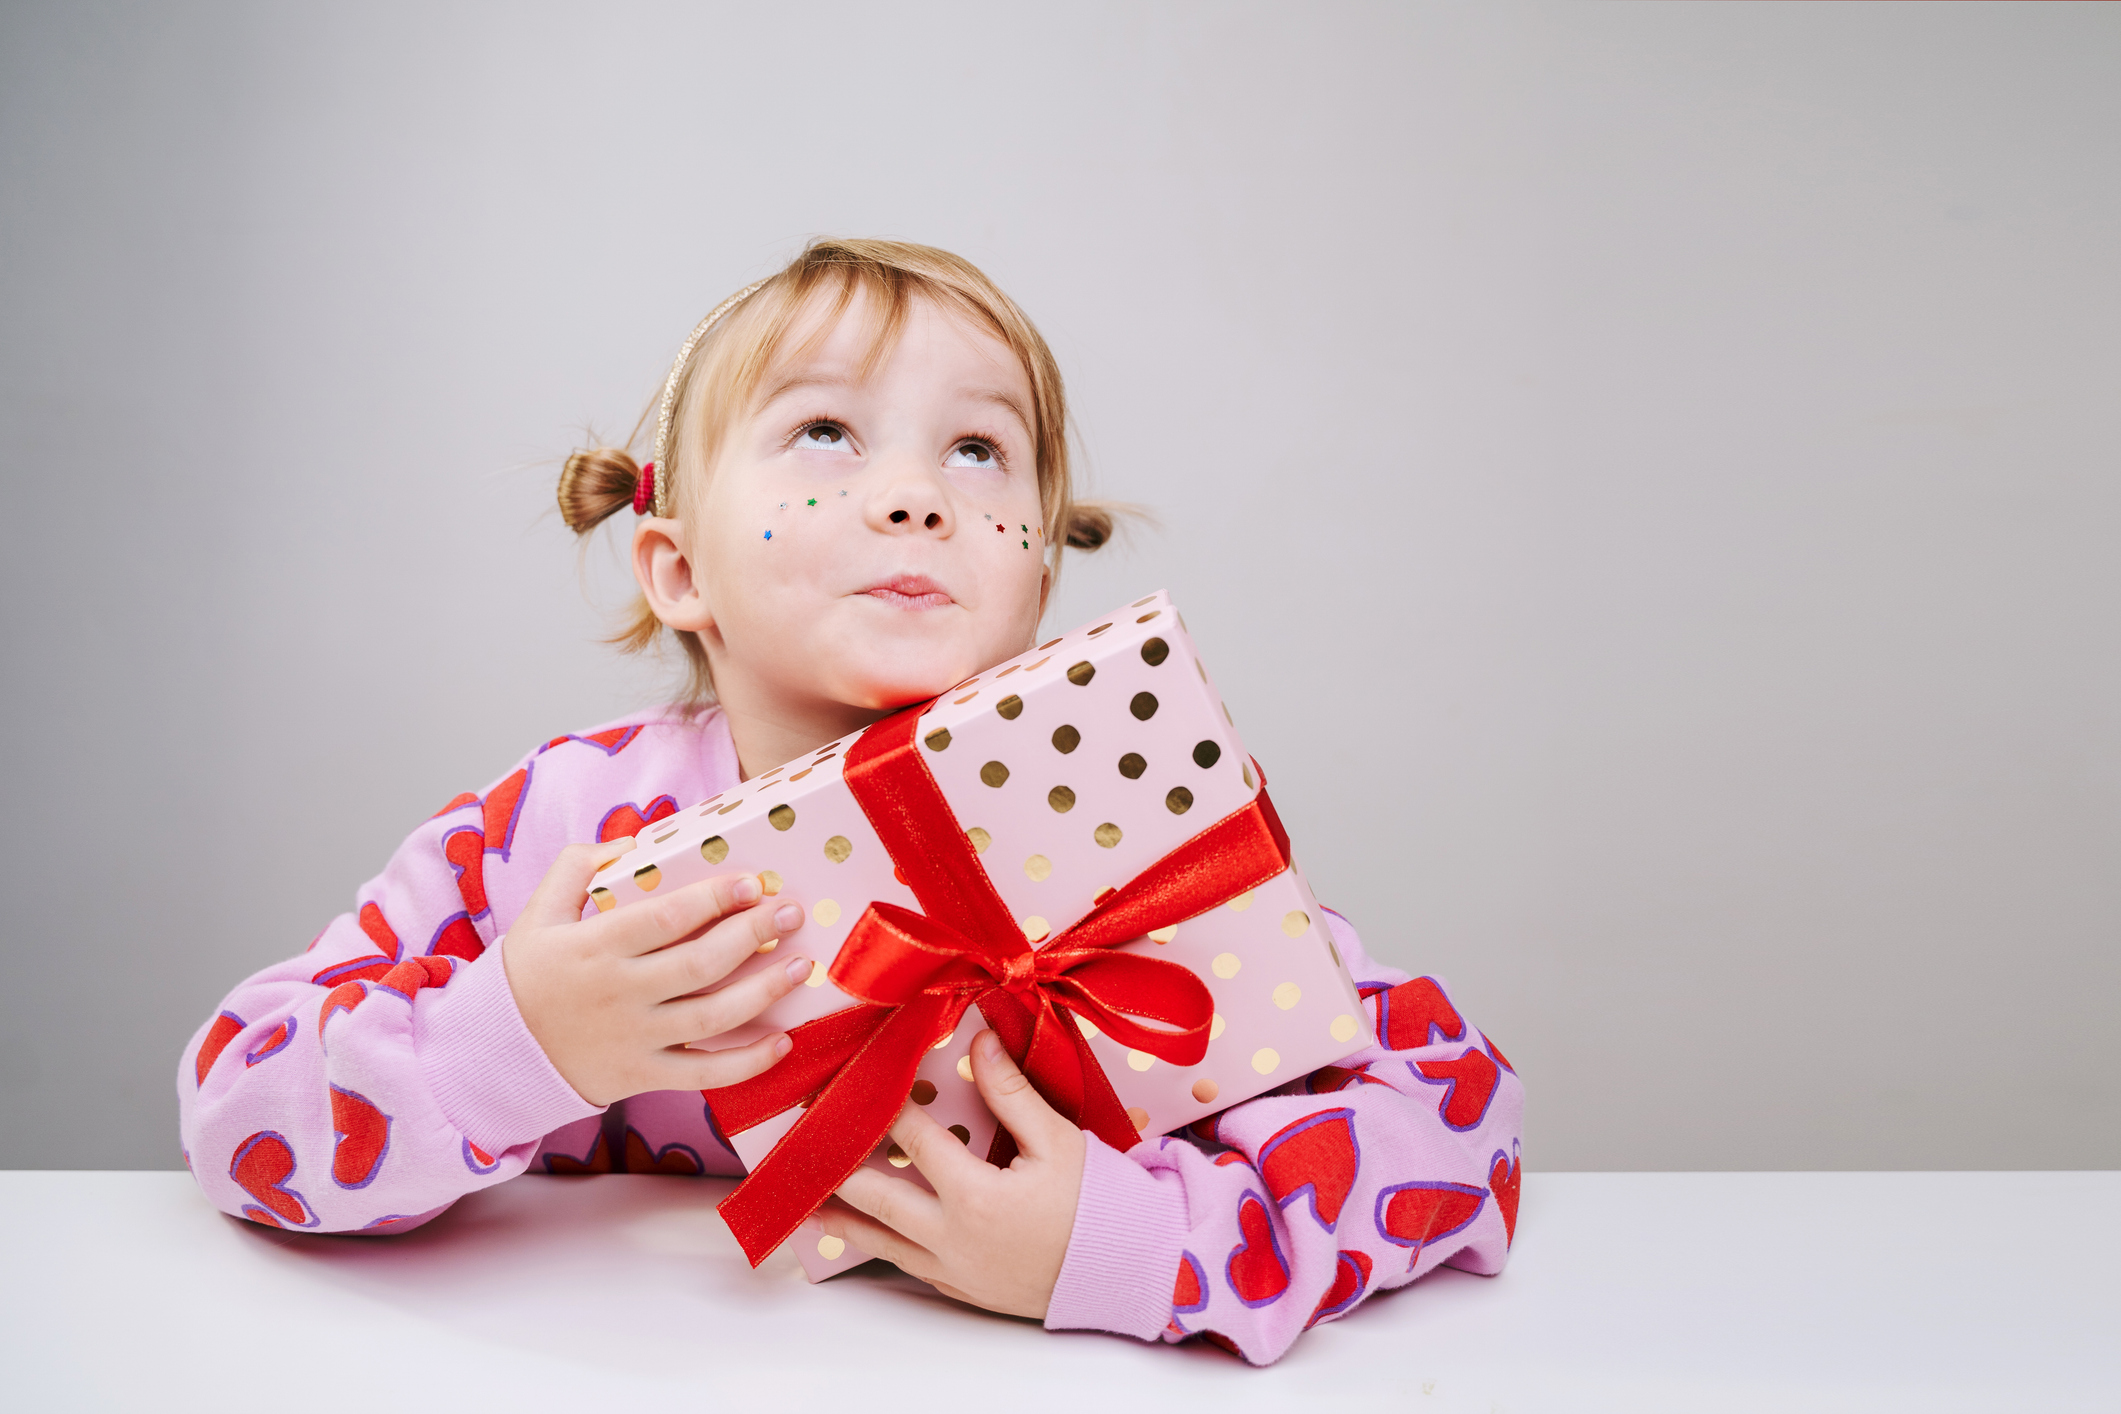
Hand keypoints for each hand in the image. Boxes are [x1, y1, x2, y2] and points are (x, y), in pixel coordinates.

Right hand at [503, 840, 811, 1106]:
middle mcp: (620, 993)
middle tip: (791, 913)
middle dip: (752, 936)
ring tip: (800, 966)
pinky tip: (783, 1041)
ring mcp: (634, 1038)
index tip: (753, 883)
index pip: (666, 918)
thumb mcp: (540, 912)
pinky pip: (704, 1074)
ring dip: (763, 992)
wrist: (495, 1053)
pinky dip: (747, 1063)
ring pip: (711, 1018)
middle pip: (699, 964)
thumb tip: (631, 844)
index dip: (714, 899)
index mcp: (596, 946)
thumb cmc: (528, 974)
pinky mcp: (644, 1076)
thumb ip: (578, 867)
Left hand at [823, 1029, 1084, 1318]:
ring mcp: (951, 1267)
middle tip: (805, 1133)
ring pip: (877, 1239)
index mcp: (976, 1195)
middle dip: (837, 1159)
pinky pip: (903, 1263)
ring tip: (802, 1193)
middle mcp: (952, 1237)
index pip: (913, 1138)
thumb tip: (977, 1041)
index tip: (856, 1076)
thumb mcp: (1059, 1141)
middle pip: (874, 1194)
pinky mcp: (958, 1286)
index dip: (882, 1103)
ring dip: (839, 1213)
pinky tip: (858, 1230)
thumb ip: (1012, 1093)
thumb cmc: (1097, 1205)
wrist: (1125, 1274)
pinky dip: (874, 1243)